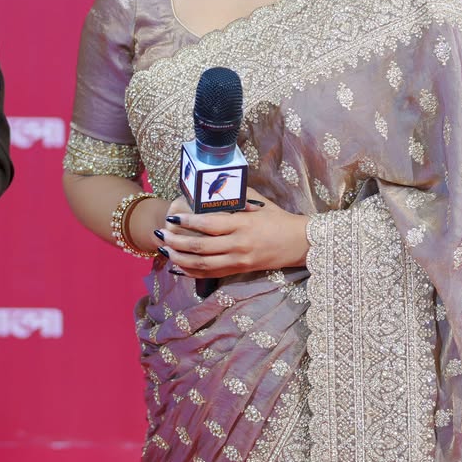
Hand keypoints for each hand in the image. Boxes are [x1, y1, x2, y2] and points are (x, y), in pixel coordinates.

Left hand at [157, 195, 307, 278]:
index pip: (208, 225)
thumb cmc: (279, 219)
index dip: (187, 222)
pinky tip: (179, 267)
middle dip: (177, 242)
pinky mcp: (240, 270)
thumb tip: (214, 187)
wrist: (300, 243)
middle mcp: (238, 245)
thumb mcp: (259, 202)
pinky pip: (211, 273)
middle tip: (162, 234)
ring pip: (202, 264)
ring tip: (165, 251)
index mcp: (242, 224)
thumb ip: (236, 196)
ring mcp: (238, 260)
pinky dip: (192, 271)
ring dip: (180, 259)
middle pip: (200, 247)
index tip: (172, 217)